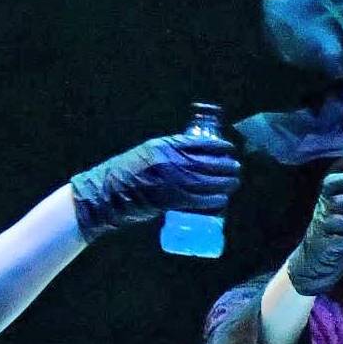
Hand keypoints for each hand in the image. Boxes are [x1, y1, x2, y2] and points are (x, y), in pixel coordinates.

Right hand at [68, 125, 242, 236]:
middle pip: (208, 162)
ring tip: (234, 183)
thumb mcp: (148, 153)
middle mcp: (169, 161)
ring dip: (225, 183)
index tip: (229, 148)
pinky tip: (223, 199)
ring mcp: (170, 181)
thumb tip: (194, 157)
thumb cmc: (126, 173)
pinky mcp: (169, 200)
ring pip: (207, 182)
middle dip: (226, 165)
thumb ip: (169, 154)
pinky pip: (198, 200)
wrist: (105, 194)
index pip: (200, 142)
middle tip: (236, 168)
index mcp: (164, 146)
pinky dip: (213, 200)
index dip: (219, 146)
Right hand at [282, 168, 342, 295]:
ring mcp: (322, 228)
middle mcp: (323, 210)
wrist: (313, 261)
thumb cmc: (335, 232)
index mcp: (327, 198)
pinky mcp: (325, 246)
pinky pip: (342, 241)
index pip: (332, 182)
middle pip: (339, 201)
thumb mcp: (341, 213)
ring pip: (341, 221)